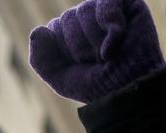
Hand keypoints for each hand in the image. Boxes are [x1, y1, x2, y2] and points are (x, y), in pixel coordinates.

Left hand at [28, 0, 165, 102]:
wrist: (127, 91)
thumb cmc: (97, 87)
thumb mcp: (61, 80)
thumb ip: (40, 60)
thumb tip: (37, 30)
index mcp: (67, 33)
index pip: (52, 29)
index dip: (64, 52)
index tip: (79, 67)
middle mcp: (85, 18)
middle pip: (67, 18)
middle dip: (79, 48)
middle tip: (96, 63)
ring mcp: (104, 9)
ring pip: (85, 11)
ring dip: (94, 42)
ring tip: (107, 56)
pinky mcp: (127, 4)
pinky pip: (107, 4)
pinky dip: (111, 29)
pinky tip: (115, 47)